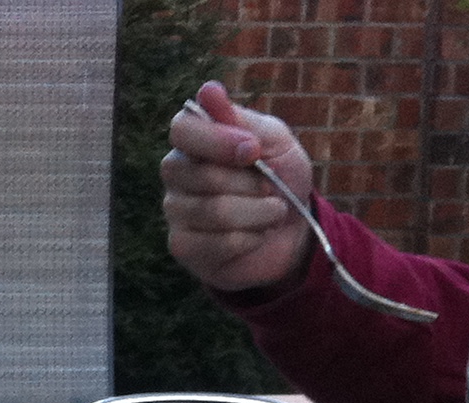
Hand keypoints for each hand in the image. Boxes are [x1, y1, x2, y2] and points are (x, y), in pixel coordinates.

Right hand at [161, 81, 314, 294]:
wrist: (293, 229)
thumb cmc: (281, 178)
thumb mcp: (275, 141)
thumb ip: (242, 120)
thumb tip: (208, 90)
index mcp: (194, 140)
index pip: (182, 130)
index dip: (218, 141)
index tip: (252, 150)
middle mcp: (177, 173)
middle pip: (201, 175)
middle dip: (249, 185)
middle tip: (271, 188)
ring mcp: (175, 211)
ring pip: (214, 211)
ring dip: (258, 213)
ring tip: (274, 213)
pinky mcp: (183, 247)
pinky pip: (217, 243)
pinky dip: (250, 239)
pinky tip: (257, 236)